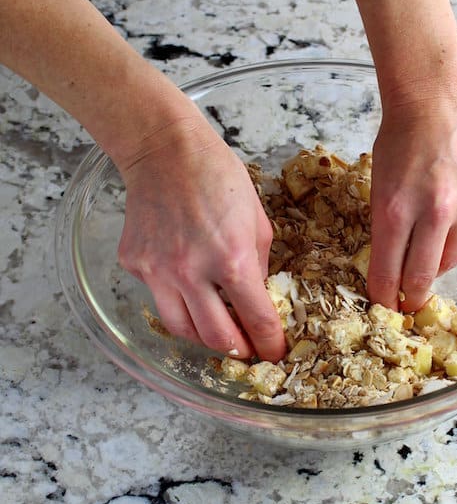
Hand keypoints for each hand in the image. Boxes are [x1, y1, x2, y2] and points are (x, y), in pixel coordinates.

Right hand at [116, 115, 285, 361]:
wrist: (166, 151)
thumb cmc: (219, 178)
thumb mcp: (257, 222)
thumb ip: (259, 267)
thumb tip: (256, 299)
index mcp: (232, 259)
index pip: (256, 320)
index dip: (269, 344)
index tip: (273, 352)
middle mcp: (191, 272)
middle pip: (216, 339)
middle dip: (238, 350)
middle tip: (246, 347)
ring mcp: (157, 270)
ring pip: (181, 329)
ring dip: (204, 336)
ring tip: (217, 327)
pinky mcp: (134, 264)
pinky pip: (158, 298)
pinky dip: (176, 300)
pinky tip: (185, 282)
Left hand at [368, 84, 456, 312]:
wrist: (435, 102)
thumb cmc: (398, 141)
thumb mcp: (378, 186)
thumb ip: (388, 226)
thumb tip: (394, 262)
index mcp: (394, 209)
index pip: (387, 269)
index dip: (383, 293)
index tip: (383, 304)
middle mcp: (432, 212)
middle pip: (422, 276)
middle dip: (411, 296)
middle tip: (407, 303)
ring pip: (450, 260)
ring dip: (435, 267)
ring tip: (425, 264)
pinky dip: (454, 235)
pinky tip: (446, 219)